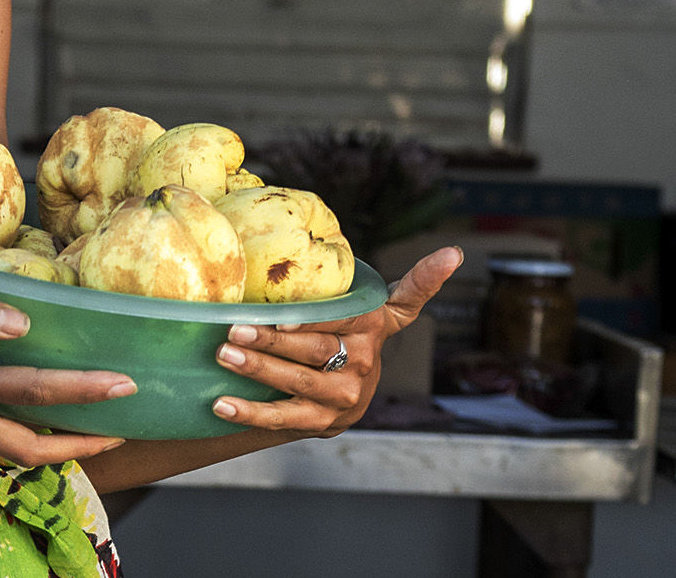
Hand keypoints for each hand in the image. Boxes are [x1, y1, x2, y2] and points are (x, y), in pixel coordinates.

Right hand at [0, 264, 134, 465]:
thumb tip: (24, 323)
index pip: (33, 391)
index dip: (83, 391)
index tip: (123, 386)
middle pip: (27, 448)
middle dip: (79, 443)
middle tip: (123, 429)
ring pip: (6, 450)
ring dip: (51, 445)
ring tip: (92, 428)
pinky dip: (18, 430)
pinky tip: (37, 410)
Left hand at [210, 245, 462, 435]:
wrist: (345, 393)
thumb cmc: (346, 329)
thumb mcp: (373, 303)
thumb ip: (399, 280)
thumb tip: (453, 253)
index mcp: (375, 322)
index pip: (350, 316)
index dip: (323, 316)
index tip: (292, 317)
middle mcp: (365, 359)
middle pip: (316, 347)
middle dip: (272, 339)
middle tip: (235, 329)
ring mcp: (347, 394)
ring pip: (300, 381)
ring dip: (259, 370)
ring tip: (225, 355)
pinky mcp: (326, 422)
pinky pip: (286, 417)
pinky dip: (252, 412)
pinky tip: (223, 404)